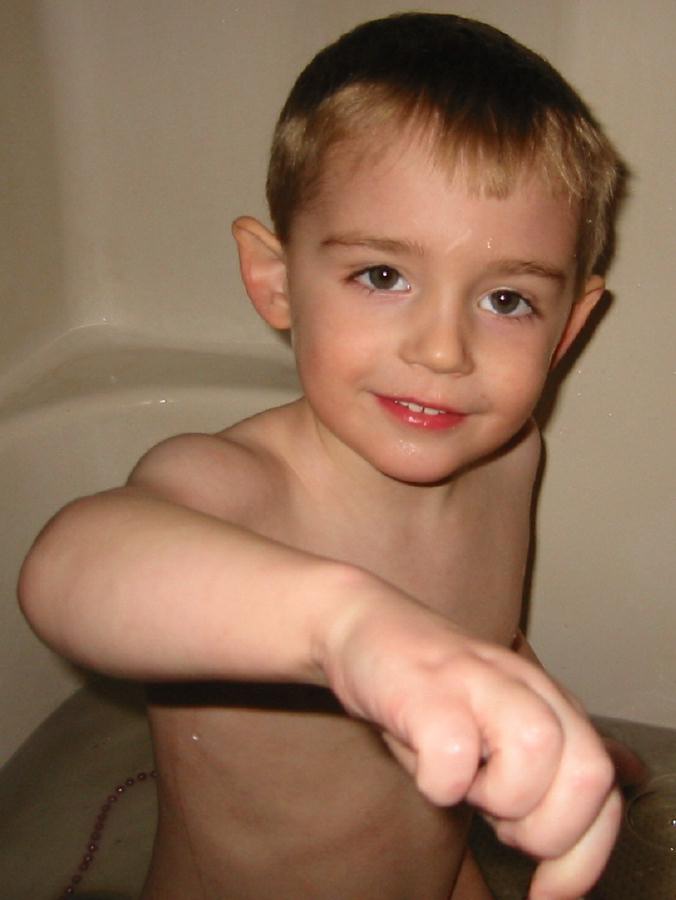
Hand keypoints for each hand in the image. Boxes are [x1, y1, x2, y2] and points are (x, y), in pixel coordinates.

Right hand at [321, 592, 620, 899]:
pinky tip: (425, 766)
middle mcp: (528, 687)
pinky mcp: (429, 686)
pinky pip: (454, 752)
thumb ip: (535, 778)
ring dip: (498, 795)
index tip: (548, 893)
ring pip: (538, 750)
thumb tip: (566, 852)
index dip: (584, 856)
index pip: (603, 790)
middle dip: (547, 827)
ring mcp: (480, 681)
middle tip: (497, 821)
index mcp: (550, 706)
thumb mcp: (490, 737)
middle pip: (590, 772)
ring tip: (462, 783)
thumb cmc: (427, 697)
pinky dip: (440, 780)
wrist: (366, 628)